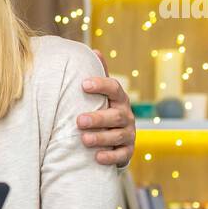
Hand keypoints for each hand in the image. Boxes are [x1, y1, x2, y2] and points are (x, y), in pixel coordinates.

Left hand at [77, 48, 136, 166]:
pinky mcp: (127, 152)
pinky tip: (97, 157)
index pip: (115, 89)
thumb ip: (100, 76)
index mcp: (119, 100)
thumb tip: (94, 50)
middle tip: (79, 120)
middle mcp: (126, 116)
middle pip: (115, 116)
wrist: (117, 139)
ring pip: (118, 136)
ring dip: (101, 138)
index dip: (101, 85)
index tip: (83, 84)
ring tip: (83, 139)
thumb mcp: (103, 95)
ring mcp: (128, 135)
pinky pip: (121, 155)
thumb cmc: (104, 110)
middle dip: (98, 118)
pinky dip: (110, 157)